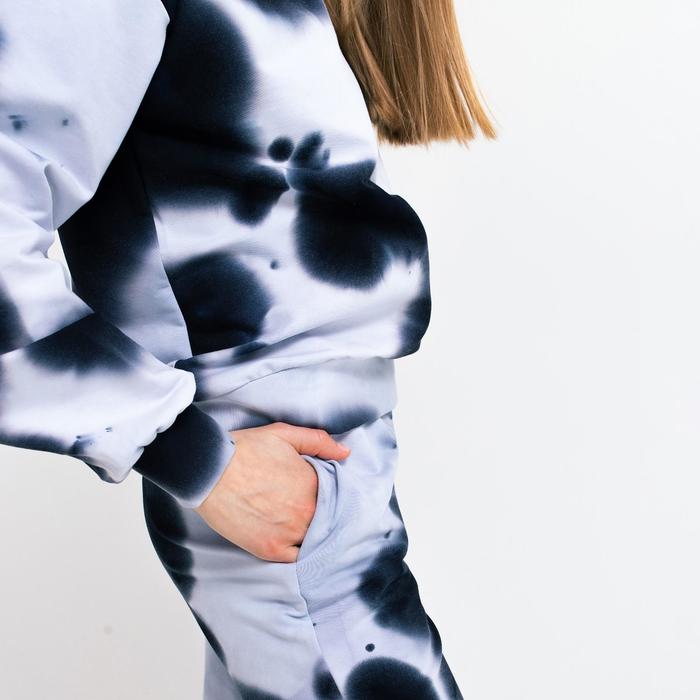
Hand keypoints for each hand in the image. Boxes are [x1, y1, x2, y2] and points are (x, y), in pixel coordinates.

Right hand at [194, 422, 350, 562]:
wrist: (208, 471)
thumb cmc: (244, 450)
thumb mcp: (284, 434)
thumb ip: (319, 442)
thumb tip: (345, 453)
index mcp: (313, 484)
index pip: (337, 495)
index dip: (333, 493)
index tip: (324, 492)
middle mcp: (306, 512)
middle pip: (328, 519)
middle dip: (325, 514)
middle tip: (311, 509)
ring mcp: (289, 534)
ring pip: (315, 539)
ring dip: (315, 534)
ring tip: (305, 526)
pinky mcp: (269, 550)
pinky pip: (296, 558)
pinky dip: (300, 552)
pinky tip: (297, 543)